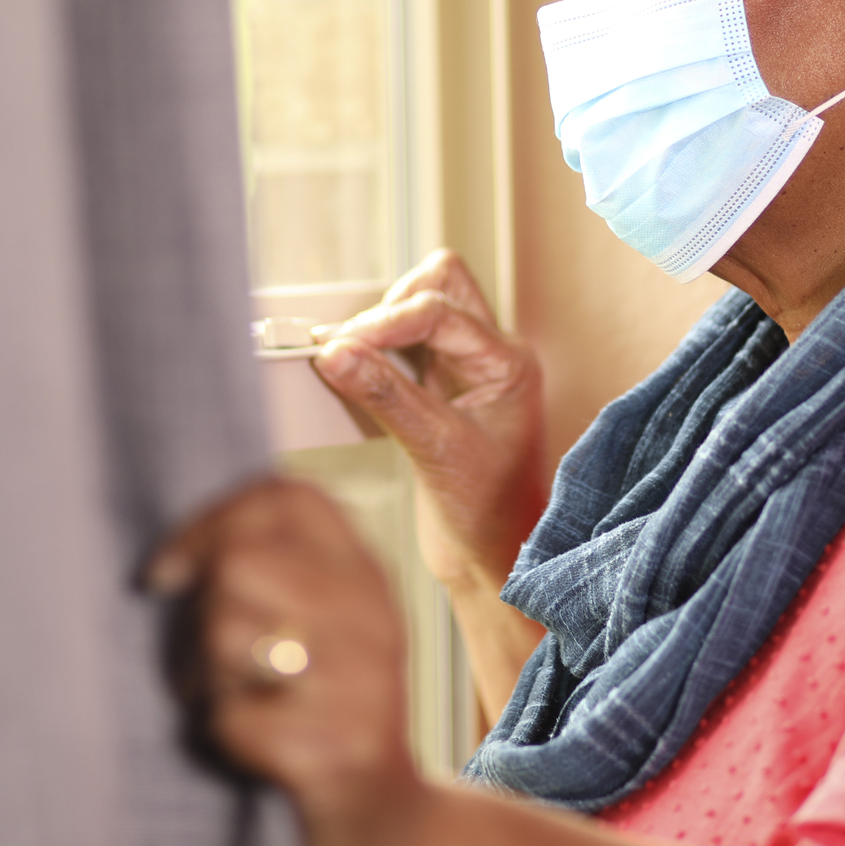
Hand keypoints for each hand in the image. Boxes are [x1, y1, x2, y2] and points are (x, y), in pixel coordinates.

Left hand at [148, 478, 427, 845]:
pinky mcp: (338, 747)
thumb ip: (280, 567)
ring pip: (228, 633)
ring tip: (241, 703)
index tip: (167, 572)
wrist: (384, 822)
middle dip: (201, 619)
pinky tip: (257, 748)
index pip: (289, 498)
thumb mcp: (325, 623)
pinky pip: (230, 718)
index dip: (211, 520)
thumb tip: (180, 549)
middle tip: (215, 665)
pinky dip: (222, 738)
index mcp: (368, 575)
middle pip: (240, 563)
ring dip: (208, 679)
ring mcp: (362, 682)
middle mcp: (374, 616)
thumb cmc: (325, 712)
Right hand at [311, 250, 546, 594]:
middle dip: (391, 306)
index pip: (439, 311)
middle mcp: (492, 356)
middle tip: (349, 346)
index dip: (384, 323)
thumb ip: (385, 396)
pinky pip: (405, 346)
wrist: (496, 561)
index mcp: (507, 361)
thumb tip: (336, 352)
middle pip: (440, 284)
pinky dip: (377, 352)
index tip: (338, 347)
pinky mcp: (439, 391)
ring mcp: (466, 371)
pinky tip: (355, 375)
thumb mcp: (434, 450)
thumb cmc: (490, 514)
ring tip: (349, 358)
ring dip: (383, 324)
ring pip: (423, 309)